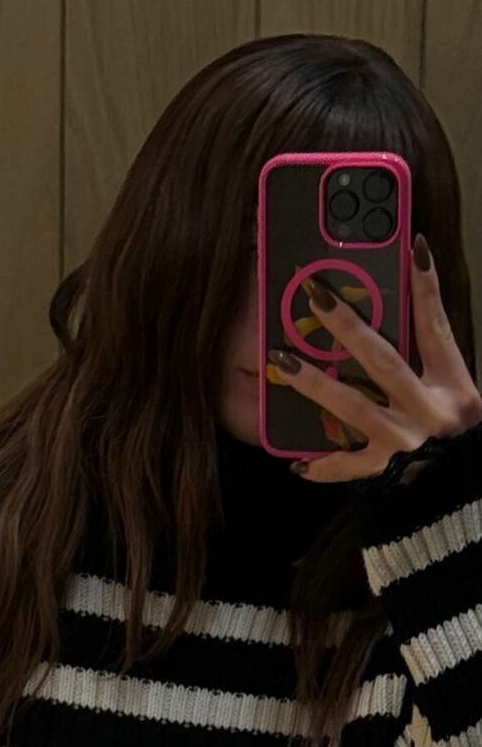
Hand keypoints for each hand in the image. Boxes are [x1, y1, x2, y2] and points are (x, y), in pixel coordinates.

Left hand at [265, 233, 481, 483]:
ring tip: (282, 360)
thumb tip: (402, 317)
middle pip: (382, 360)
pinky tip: (295, 461)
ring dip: (315, 382)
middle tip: (314, 294)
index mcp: (454, 386)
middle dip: (347, 325)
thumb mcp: (459, 397)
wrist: (465, 499)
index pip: (437, 328)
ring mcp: (404, 442)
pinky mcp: (385, 474)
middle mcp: (429, 410)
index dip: (426, 288)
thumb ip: (432, 364)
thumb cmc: (460, 442)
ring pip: (353, 406)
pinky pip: (346, 467)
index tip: (414, 248)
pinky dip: (321, 466)